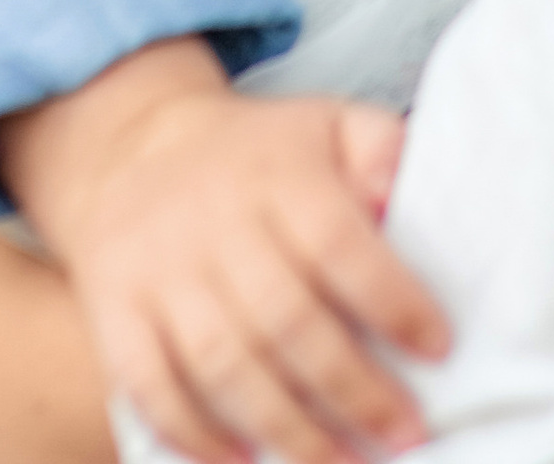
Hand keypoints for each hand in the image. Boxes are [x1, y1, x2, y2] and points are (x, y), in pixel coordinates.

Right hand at [0, 39, 448, 463]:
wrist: (133, 145)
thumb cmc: (258, 154)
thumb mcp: (325, 124)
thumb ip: (379, 151)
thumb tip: (407, 194)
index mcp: (277, 173)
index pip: (337, 242)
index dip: (391, 300)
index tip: (438, 348)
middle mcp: (215, 222)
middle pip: (285, 318)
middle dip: (352, 388)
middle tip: (406, 432)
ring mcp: (159, 270)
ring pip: (223, 364)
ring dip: (287, 427)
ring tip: (343, 461)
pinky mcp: (115, 309)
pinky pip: (150, 383)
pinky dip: (194, 433)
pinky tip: (244, 461)